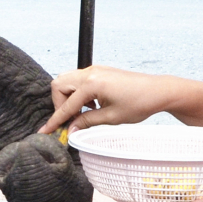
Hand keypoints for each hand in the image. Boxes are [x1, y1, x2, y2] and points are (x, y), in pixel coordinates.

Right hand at [41, 66, 181, 134]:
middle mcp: (90, 72)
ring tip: (83, 113)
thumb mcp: (111, 118)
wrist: (157, 91)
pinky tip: (91, 105)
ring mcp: (94, 69)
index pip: (66, 105)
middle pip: (59, 85)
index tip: (45, 132)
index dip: (55, 120)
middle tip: (70, 119)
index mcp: (92, 84)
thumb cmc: (139, 103)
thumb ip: (87, 122)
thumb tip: (70, 130)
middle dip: (59, 104)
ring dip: (68, 97)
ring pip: (67, 80)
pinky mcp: (99, 71)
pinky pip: (78, 79)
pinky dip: (77, 93)